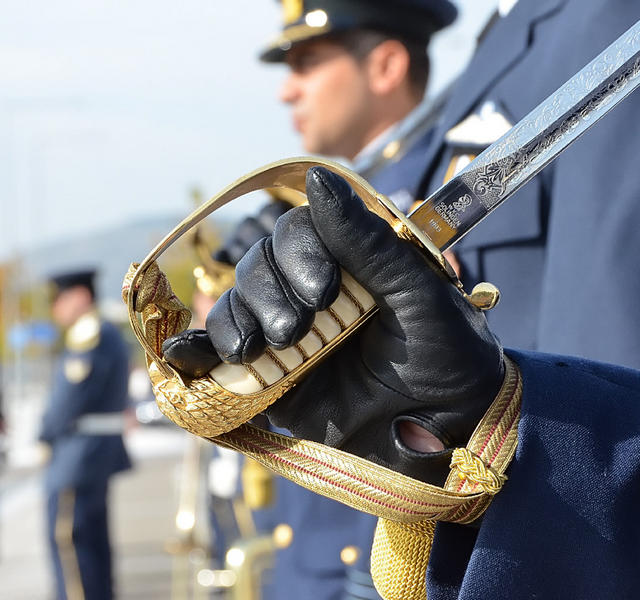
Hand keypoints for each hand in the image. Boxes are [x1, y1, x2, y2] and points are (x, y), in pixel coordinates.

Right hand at [165, 168, 503, 484]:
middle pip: (259, 267)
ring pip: (236, 308)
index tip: (324, 291)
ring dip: (237, 322)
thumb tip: (317, 177)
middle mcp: (313, 295)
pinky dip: (198, 354)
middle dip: (270, 295)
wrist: (454, 433)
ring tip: (260, 350)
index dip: (298, 254)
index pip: (297, 232)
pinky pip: (222, 362)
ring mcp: (290, 339)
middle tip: (298, 331)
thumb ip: (366, 241)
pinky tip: (185, 355)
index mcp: (348, 263)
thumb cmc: (447, 354)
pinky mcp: (273, 384)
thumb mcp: (416, 292)